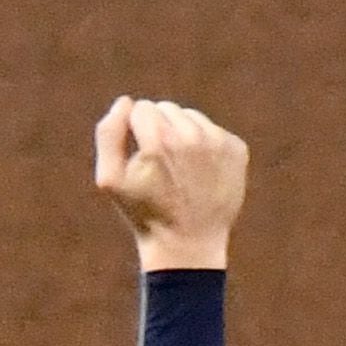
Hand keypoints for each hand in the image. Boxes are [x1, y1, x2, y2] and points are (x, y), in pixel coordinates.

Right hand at [95, 97, 245, 270]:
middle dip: (159, 130)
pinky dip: (205, 146)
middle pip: (166, 108)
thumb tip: (125, 102)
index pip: (141, 108)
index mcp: (159, 141)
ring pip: (190, 116)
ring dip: (181, 135)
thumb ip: (108, 134)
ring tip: (180, 169)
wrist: (188, 243)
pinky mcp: (237, 149)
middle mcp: (192, 136)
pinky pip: (213, 130)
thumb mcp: (110, 180)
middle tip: (161, 166)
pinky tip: (200, 173)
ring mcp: (218, 142)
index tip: (142, 157)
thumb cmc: (144, 212)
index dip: (135, 131)